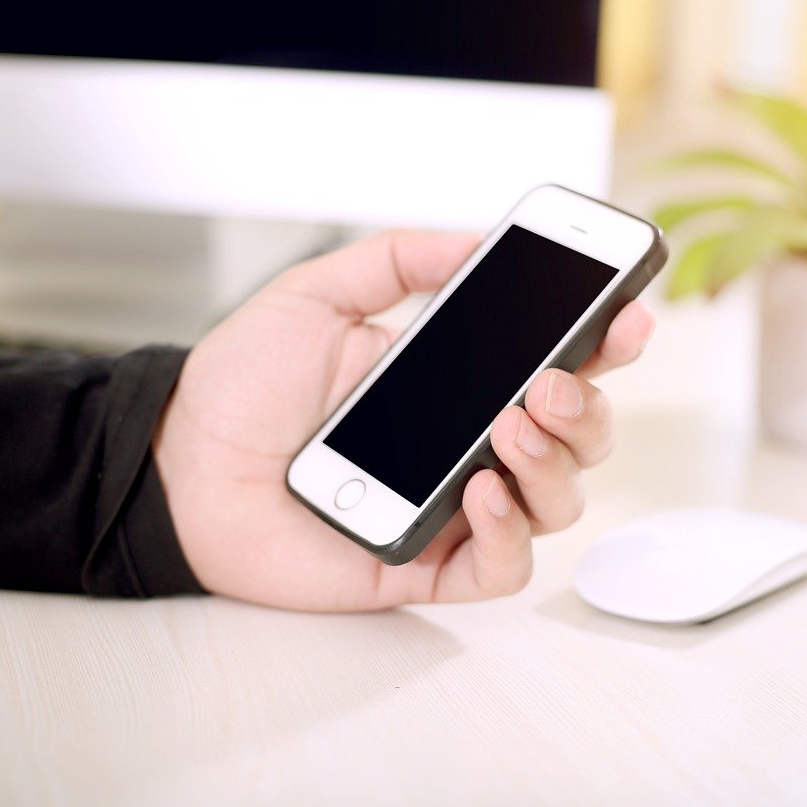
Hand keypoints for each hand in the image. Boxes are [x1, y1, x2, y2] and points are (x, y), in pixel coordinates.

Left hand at [153, 230, 654, 610]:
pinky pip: (504, 566)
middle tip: (547, 383)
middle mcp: (467, 446)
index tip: (626, 317)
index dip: (604, 347)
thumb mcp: (317, 294)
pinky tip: (480, 490)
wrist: (180, 461)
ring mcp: (451, 509)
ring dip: (555, 463)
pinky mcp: (424, 564)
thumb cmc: (242, 385)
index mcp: (456, 382)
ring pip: (557, 503)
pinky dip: (510, 531)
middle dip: (586, 409)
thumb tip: (476, 240)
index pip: (556, 367)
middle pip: (577, 440)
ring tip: (509, 425)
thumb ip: (397, 258)